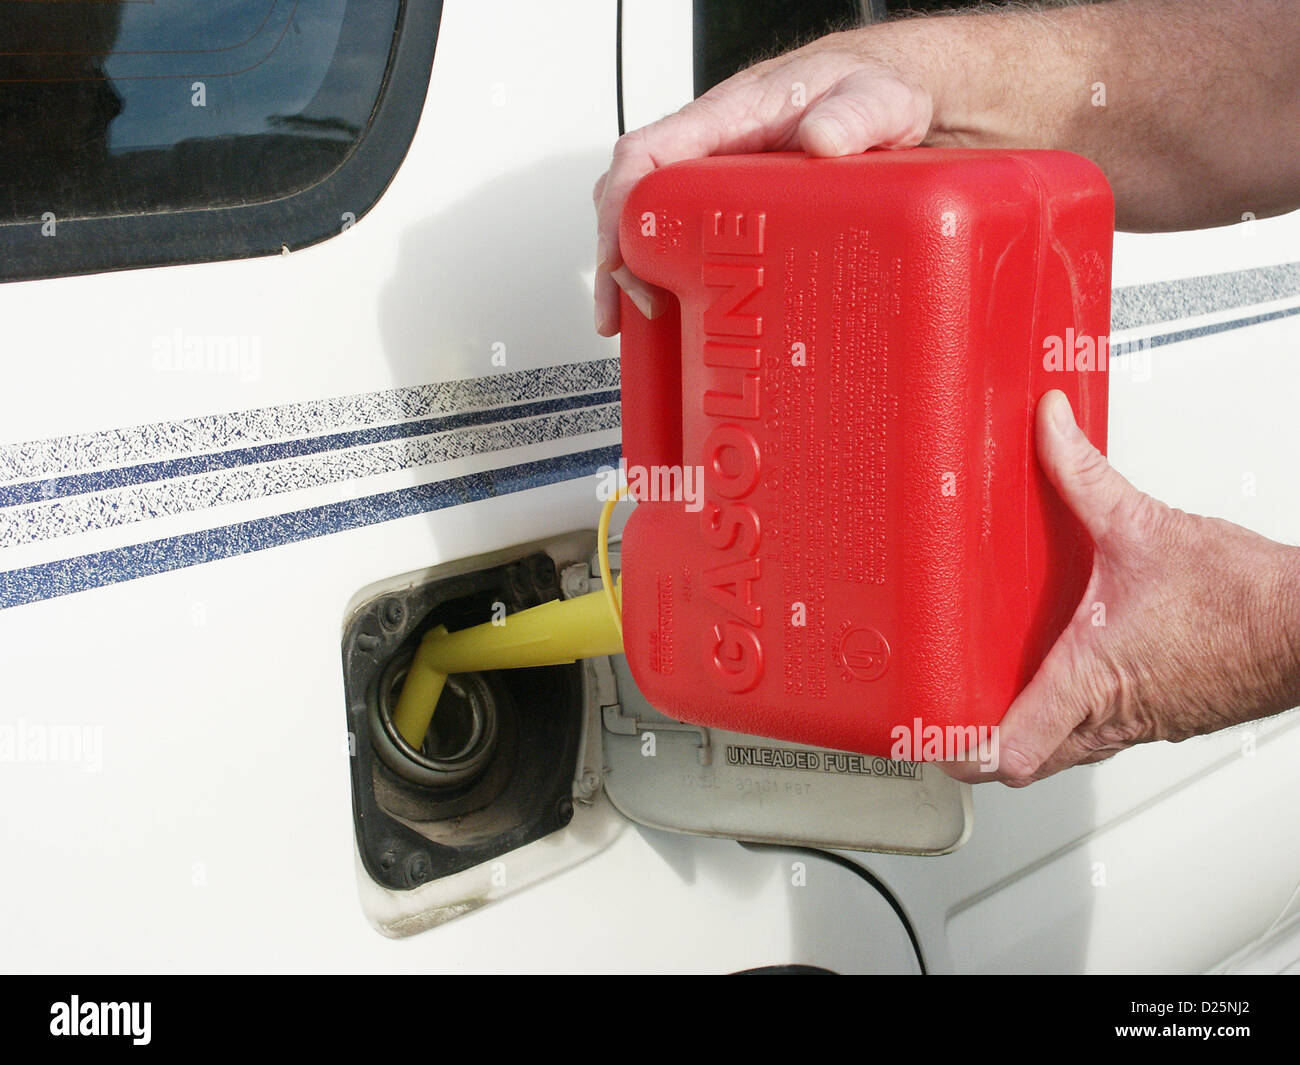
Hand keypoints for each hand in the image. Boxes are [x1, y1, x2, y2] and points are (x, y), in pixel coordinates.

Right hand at [592, 27, 939, 335]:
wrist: (882, 99)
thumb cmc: (868, 90)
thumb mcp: (877, 98)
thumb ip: (857, 115)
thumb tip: (823, 139)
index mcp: (730, 117)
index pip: (648, 153)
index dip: (621, 205)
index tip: (619, 254)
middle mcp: (710, 150)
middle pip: (634, 196)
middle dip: (617, 256)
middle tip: (630, 307)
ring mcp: (715, 182)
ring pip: (650, 221)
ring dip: (631, 273)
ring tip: (630, 323)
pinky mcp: (729, 210)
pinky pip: (681, 237)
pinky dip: (664, 276)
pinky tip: (669, 316)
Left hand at [943, 390, 1299, 786]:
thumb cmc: (1244, 598)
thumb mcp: (1144, 526)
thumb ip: (1083, 475)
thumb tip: (1047, 427)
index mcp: (1091, 678)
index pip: (1014, 746)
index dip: (964, 752)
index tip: (932, 739)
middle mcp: (1111, 715)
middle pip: (1027, 762)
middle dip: (982, 746)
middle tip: (946, 716)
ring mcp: (1138, 724)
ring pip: (1063, 750)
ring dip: (1024, 729)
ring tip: (987, 694)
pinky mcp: (1161, 717)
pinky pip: (1098, 732)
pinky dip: (1067, 715)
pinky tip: (1061, 672)